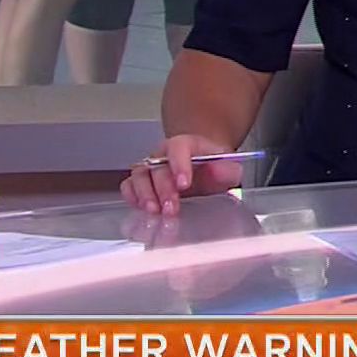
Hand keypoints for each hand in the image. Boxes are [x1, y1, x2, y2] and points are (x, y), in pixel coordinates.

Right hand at [119, 134, 244, 215]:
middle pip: (157, 167)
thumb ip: (226, 169)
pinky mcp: (140, 183)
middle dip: (163, 189)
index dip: (179, 165)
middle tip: (171, 208)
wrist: (205, 169)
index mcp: (185, 145)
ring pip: (139, 176)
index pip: (178, 148)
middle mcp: (163, 154)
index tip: (184, 184)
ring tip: (155, 211)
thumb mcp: (228, 167)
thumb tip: (217, 171)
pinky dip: (132, 197)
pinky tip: (141, 208)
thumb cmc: (214, 168)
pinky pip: (128, 186)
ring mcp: (149, 168)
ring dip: (145, 195)